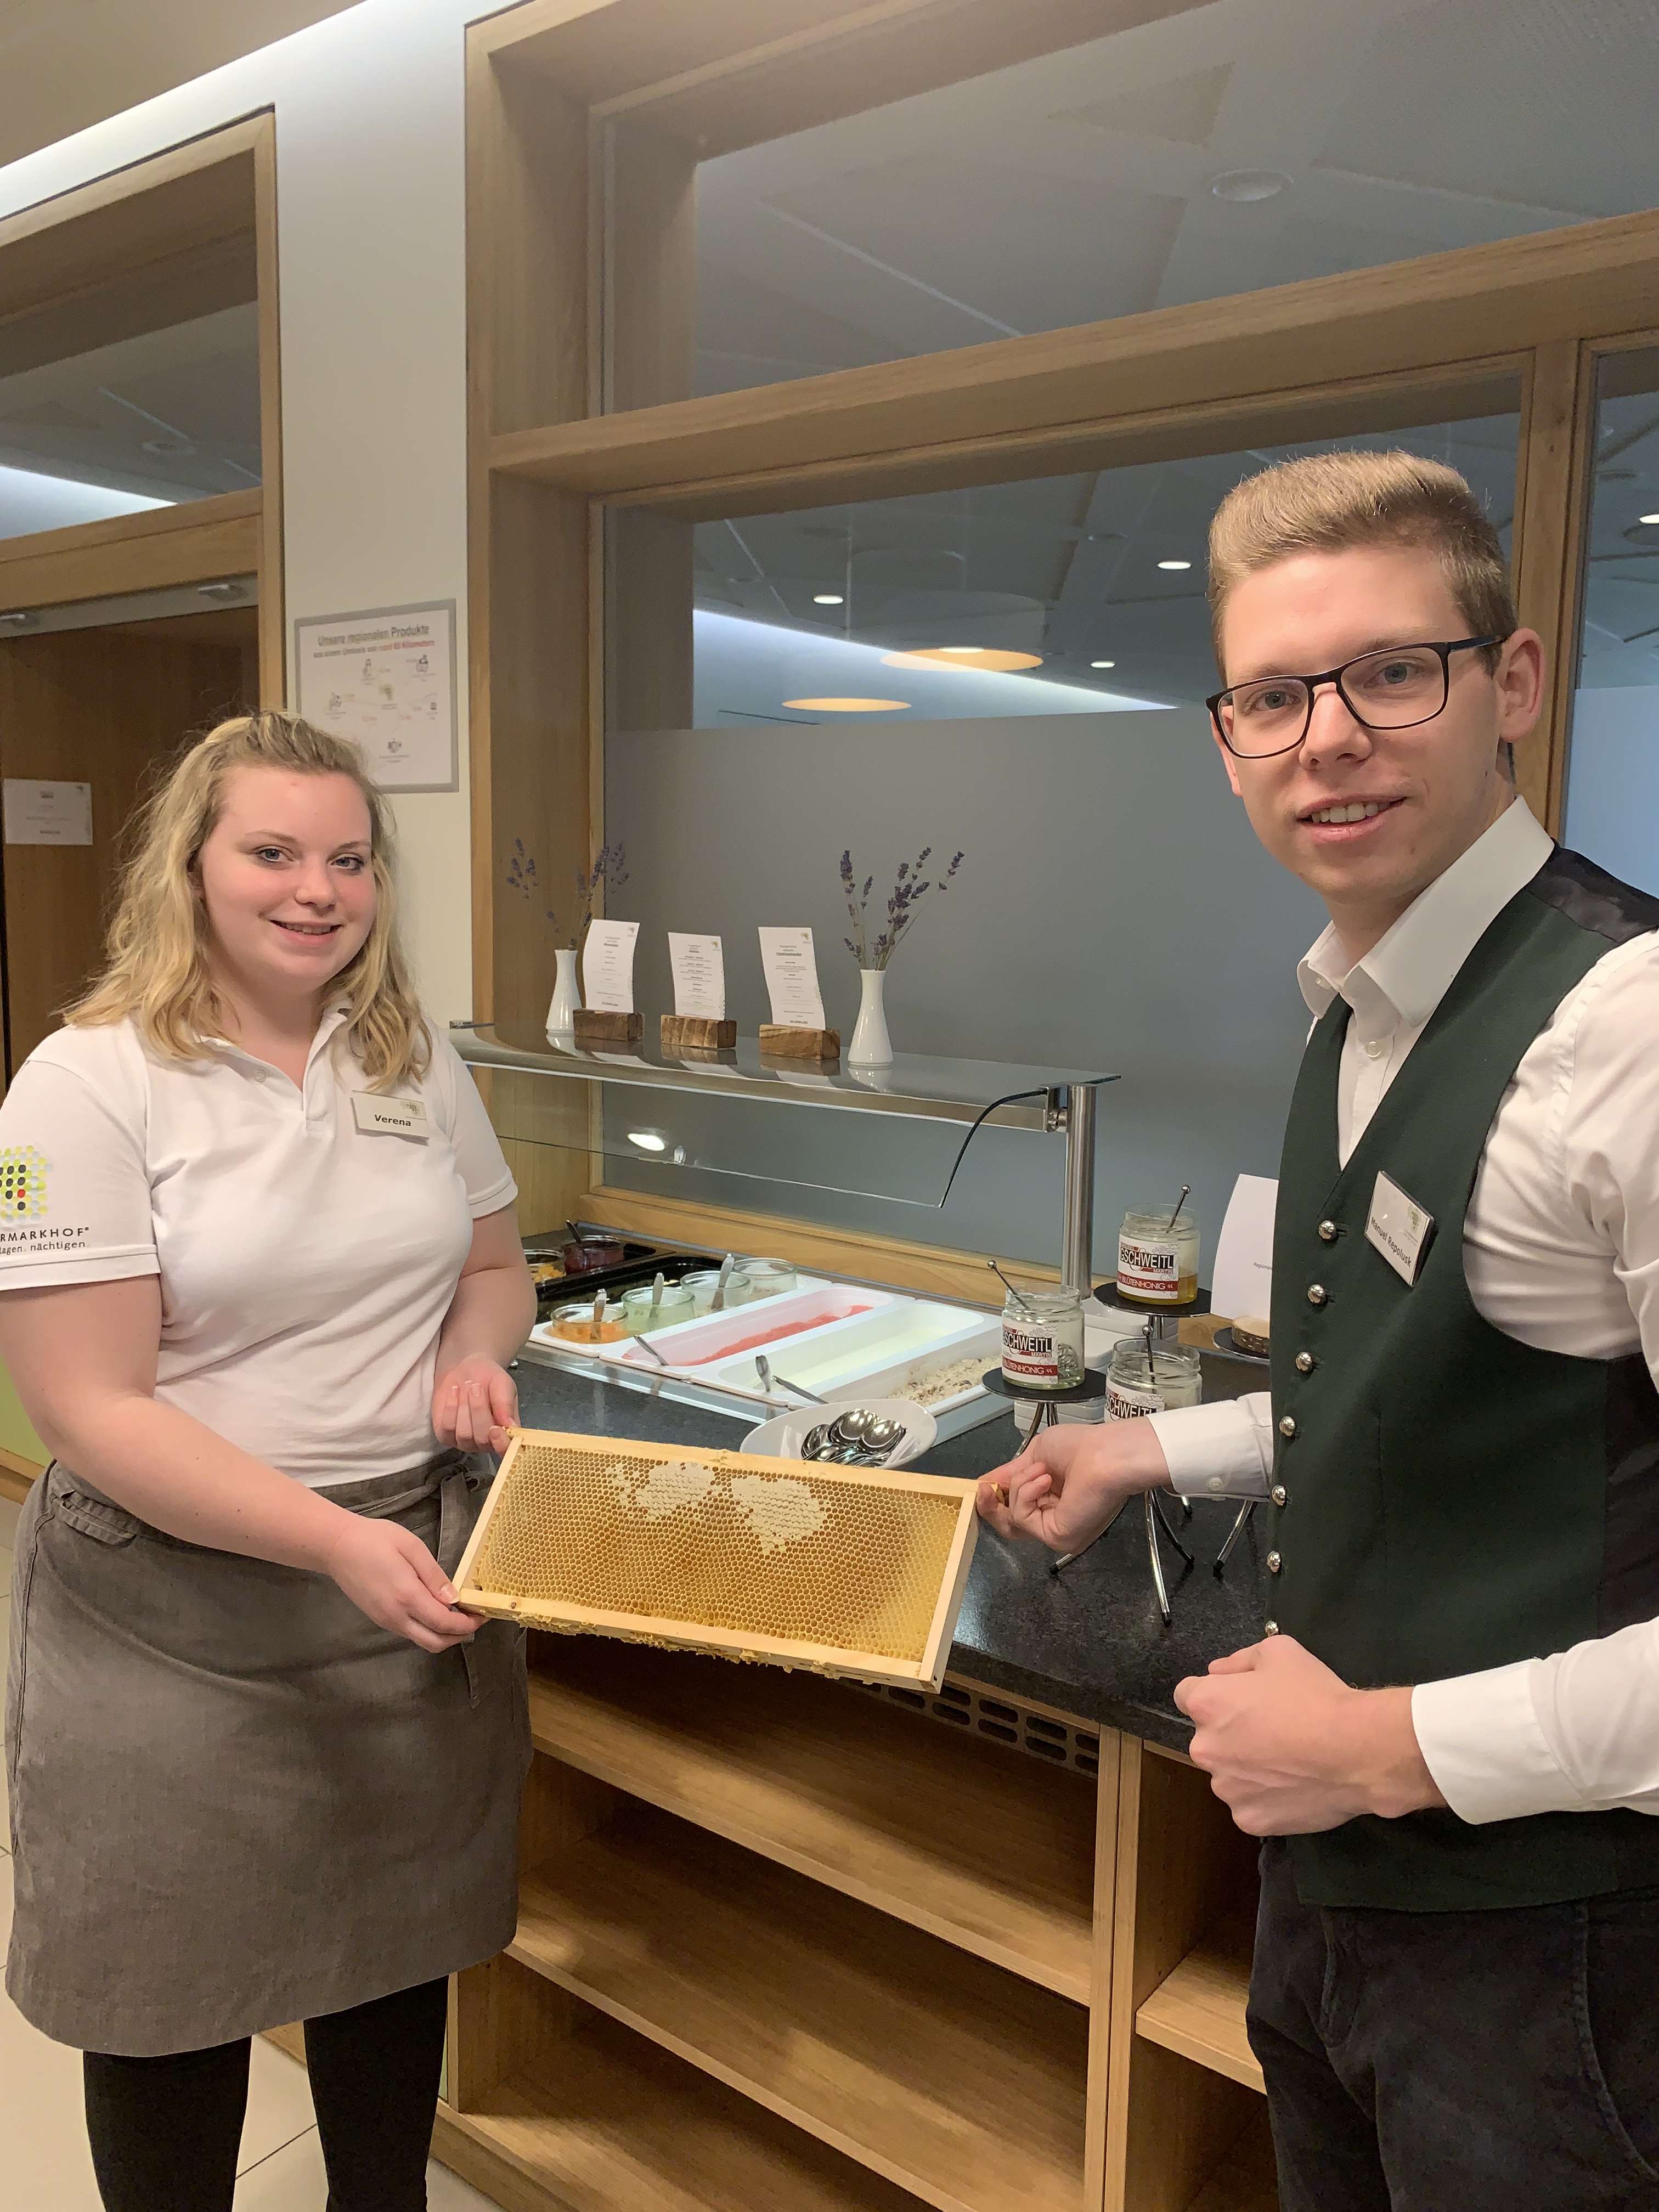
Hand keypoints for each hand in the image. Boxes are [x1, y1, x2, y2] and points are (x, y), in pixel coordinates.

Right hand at [322, 1513, 479, 1652]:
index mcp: (406, 1596)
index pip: (444, 1624)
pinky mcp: (379, 1619)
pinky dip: (428, 1628)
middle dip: (459, 1636)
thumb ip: (434, 1575)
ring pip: (422, 1640)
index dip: (467, 1623)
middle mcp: (396, 1616)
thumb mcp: (411, 1547)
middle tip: (474, 1618)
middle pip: (435, 1642)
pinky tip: (435, 1609)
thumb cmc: (375, 1539)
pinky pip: (410, 1632)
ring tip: (458, 1613)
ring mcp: (386, 1621)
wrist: (336, 1546)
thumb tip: (454, 1598)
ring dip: (444, 1634)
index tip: (482, 1614)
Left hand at [432, 1354, 517, 1453]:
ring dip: (464, 1407)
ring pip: (464, 1434)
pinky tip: (454, 1393)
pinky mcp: (445, 1436)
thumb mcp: (502, 1384)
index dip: (501, 1444)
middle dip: (478, 1410)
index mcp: (506, 1431)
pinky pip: (447, 1428)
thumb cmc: (488, 1377)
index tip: (495, 1429)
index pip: (506, 1449)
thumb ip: (506, 1403)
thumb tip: (509, 1425)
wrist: (464, 1368)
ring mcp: (465, 1441)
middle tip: (476, 1387)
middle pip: (482, 1439)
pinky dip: (450, 1408)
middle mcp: (486, 1442)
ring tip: (466, 1387)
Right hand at [975, 1417, 1170, 1553]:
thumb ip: (1011, 1473)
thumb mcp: (1036, 1454)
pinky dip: (1026, 1494)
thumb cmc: (1080, 1447)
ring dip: (1018, 1488)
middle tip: (984, 1487)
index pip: (1016, 1508)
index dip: (995, 1498)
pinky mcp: (1056, 1537)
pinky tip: (1044, 1478)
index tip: (981, 1485)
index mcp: (1053, 1500)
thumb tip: (984, 1482)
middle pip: (1008, 1523)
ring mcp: (1055, 1531)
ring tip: (1040, 1470)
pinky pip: (1022, 1519)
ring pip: (1011, 1520)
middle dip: (991, 1504)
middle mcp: (1054, 1519)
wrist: (1106, 1455)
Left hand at [1175, 1634, 1447, 1834]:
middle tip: (1272, 1731)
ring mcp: (1227, 1790)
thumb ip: (1239, 1661)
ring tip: (1288, 1762)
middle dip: (1231, 1733)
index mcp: (1206, 1704)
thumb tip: (1217, 1673)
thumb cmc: (1316, 1696)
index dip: (1216, 1694)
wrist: (1358, 1751)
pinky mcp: (1249, 1821)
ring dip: (1247, 1768)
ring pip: (1229, 1775)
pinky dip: (1266, 1798)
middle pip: (1209, 1738)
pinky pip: (1251, 1805)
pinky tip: (1295, 1787)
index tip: (1243, 1700)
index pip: (1188, 1695)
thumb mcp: (1279, 1652)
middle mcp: (1205, 1749)